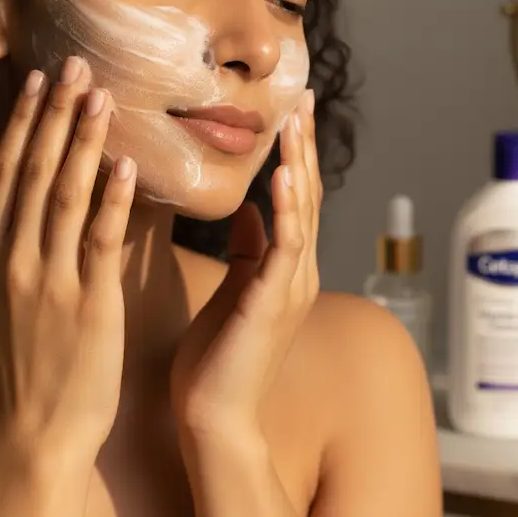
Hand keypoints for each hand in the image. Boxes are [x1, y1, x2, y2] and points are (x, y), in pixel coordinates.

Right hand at [0, 57, 136, 457]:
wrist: (34, 430)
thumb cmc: (7, 362)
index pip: (3, 174)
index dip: (23, 124)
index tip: (39, 82)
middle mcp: (10, 260)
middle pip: (34, 173)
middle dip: (56, 116)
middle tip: (77, 67)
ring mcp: (49, 281)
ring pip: (65, 196)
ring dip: (83, 143)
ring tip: (101, 98)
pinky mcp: (89, 302)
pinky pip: (99, 240)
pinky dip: (112, 200)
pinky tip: (124, 164)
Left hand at [170, 89, 320, 440]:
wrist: (214, 418)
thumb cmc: (218, 358)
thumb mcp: (234, 290)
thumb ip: (247, 250)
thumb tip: (248, 211)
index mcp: (284, 268)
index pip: (292, 197)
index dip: (293, 154)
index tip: (290, 112)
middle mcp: (296, 271)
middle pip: (303, 194)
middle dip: (302, 145)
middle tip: (302, 98)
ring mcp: (290, 286)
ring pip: (300, 212)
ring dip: (298, 164)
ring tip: (296, 120)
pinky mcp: (272, 302)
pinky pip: (284, 247)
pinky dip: (286, 209)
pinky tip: (282, 175)